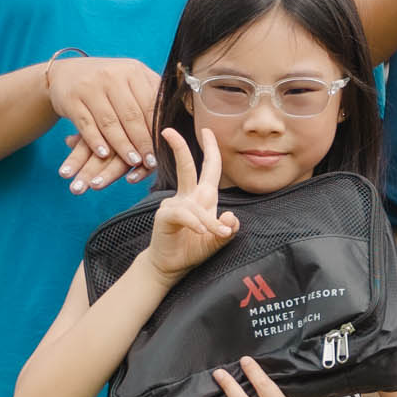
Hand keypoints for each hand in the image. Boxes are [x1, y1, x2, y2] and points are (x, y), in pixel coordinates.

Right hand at [43, 55, 162, 189]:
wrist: (66, 73)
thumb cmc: (108, 82)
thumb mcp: (131, 79)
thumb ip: (152, 95)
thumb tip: (181, 119)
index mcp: (133, 71)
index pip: (150, 104)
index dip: (157, 129)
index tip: (163, 149)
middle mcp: (112, 76)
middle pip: (131, 115)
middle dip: (143, 141)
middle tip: (150, 162)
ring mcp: (90, 87)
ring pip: (110, 122)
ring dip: (122, 145)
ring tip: (132, 161)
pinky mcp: (71, 99)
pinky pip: (86, 124)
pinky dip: (96, 141)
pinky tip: (104, 154)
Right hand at [146, 126, 237, 278]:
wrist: (170, 266)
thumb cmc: (192, 249)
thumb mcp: (217, 241)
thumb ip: (227, 230)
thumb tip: (230, 216)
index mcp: (202, 198)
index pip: (209, 169)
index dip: (211, 149)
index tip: (207, 131)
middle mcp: (188, 197)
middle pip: (187, 168)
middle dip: (179, 147)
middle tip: (169, 131)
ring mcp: (174, 205)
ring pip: (194, 204)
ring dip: (207, 220)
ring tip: (215, 234)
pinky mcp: (165, 216)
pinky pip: (183, 215)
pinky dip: (196, 223)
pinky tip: (200, 232)